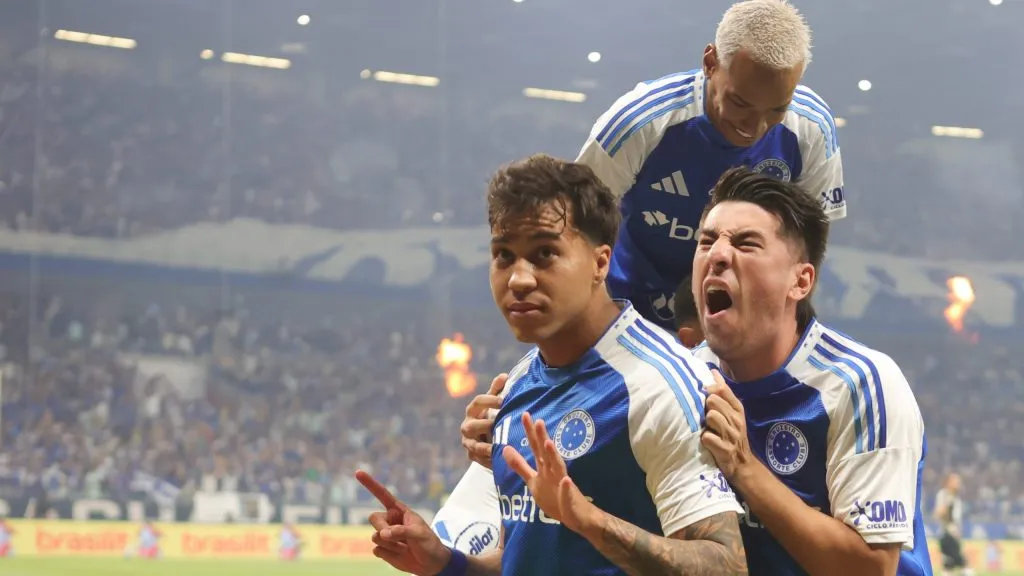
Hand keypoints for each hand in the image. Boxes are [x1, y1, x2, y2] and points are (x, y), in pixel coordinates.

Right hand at [355, 470, 450, 575]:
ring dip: (390, 545)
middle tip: (397, 537)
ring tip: (405, 548)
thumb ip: (402, 531)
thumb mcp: (420, 534)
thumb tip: (383, 534)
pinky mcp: (383, 549)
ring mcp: (385, 536)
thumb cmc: (429, 544)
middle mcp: (390, 521)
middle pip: (374, 518)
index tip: (358, 472)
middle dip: (383, 529)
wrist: (431, 564)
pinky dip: (389, 554)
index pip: (383, 495)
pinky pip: (376, 550)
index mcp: (399, 511)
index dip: (370, 484)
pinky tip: (400, 554)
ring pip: (375, 537)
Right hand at [461, 373, 506, 468]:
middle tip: (496, 425)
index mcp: (473, 410)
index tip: (503, 401)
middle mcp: (467, 426)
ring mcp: (468, 442)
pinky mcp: (472, 455)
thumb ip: (497, 390)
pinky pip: (478, 459)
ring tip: (495, 448)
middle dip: (483, 425)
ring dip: (484, 447)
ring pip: (473, 445)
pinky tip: (498, 461)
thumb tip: (504, 376)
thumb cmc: (491, 415)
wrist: (484, 437)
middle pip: (471, 426)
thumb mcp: (494, 403)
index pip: (477, 402)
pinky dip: (487, 460)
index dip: (489, 401)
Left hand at [502, 412, 594, 533]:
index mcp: (544, 468)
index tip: (525, 415)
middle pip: (546, 453)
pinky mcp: (569, 500)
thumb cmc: (556, 496)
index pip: (536, 447)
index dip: (530, 432)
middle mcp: (554, 472)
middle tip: (538, 420)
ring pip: (558, 468)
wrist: (577, 516)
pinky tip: (566, 480)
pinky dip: (566, 487)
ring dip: (553, 456)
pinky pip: (567, 493)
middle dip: (542, 437)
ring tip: (549, 443)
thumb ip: (519, 465)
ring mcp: (562, 485)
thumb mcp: (533, 480)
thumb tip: (505, 448)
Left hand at [700, 370, 756, 486]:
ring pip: (710, 416)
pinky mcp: (725, 449)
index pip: (721, 388)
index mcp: (737, 408)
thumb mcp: (732, 412)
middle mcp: (736, 419)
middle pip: (712, 400)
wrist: (742, 464)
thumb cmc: (732, 434)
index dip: (708, 389)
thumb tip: (713, 371)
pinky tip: (708, 442)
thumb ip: (722, 392)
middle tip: (707, 418)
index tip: (703, 394)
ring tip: (709, 430)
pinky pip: (707, 437)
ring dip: (705, 423)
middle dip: (706, 407)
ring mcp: (731, 435)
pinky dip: (704, 439)